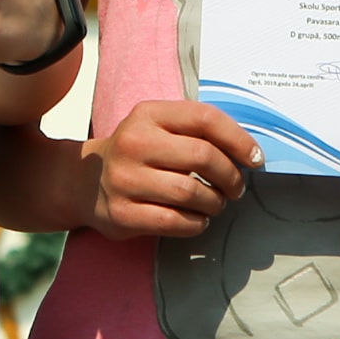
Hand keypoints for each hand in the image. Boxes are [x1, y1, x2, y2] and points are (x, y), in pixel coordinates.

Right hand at [82, 99, 260, 239]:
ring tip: (214, 203)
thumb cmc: (138, 154)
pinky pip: (175, 221)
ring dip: (214, 202)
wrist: (83, 182)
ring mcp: (124, 179)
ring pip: (191, 192)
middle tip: (235, 188)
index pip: (205, 118)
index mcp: (148, 114)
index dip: (238, 139)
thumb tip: (249, 153)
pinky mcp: (122, 213)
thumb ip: (197, 131)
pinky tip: (197, 219)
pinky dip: (196, 223)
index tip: (256, 159)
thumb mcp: (158, 128)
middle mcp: (133, 143)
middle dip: (230, 176)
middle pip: (203, 156)